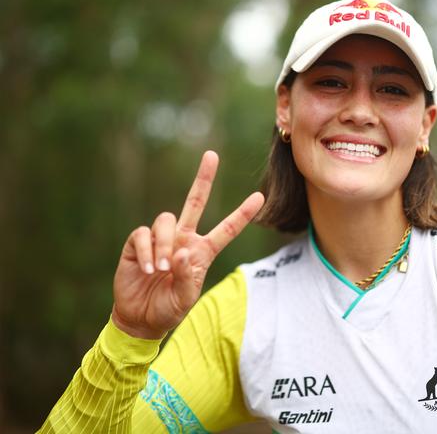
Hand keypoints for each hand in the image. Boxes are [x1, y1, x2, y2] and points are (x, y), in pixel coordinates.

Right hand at [111, 151, 263, 338]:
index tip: (260, 197)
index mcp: (202, 252)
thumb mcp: (185, 299)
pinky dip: (147, 251)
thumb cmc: (169, 308)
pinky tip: (147, 269)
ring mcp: (162, 239)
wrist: (140, 318)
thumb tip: (180, 252)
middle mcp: (183, 239)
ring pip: (165, 219)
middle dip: (203, 178)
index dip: (242, 214)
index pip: (226, 229)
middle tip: (212, 155)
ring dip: (163, 244)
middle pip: (195, 202)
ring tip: (160, 270)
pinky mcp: (139, 243)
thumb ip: (186, 277)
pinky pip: (143, 234)